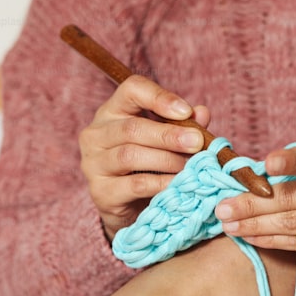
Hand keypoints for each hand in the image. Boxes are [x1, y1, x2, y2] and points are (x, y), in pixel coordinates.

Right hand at [79, 75, 209, 240]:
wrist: (129, 205)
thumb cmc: (149, 163)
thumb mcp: (167, 139)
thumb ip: (184, 124)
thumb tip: (202, 113)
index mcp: (113, 111)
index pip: (131, 90)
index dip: (159, 97)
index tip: (186, 111)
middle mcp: (96, 134)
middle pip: (132, 127)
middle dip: (169, 135)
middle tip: (197, 142)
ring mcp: (94, 163)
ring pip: (130, 155)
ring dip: (167, 160)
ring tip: (190, 166)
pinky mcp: (101, 192)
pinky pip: (134, 185)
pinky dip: (161, 183)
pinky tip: (178, 184)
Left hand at [215, 141, 295, 267]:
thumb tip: (251, 175)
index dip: (291, 162)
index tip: (267, 165)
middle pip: (295, 199)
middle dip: (252, 204)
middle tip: (223, 206)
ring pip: (293, 225)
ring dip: (255, 225)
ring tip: (229, 223)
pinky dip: (271, 240)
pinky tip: (251, 236)